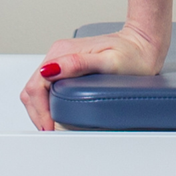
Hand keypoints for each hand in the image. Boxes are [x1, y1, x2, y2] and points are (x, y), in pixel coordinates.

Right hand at [21, 23, 166, 131]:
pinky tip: (56, 113)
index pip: (36, 85)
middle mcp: (58, 54)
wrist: (143, 43)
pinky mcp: (67, 64)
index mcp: (63, 52)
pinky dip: (46, 102)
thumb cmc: (132, 54)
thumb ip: (77, 65)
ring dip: (40, 109)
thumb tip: (49, 71)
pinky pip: (47, 86)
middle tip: (50, 132)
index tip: (50, 128)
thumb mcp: (108, 61)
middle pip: (32, 88)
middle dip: (37, 113)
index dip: (40, 111)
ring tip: (52, 126)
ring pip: (37, 88)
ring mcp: (62, 59)